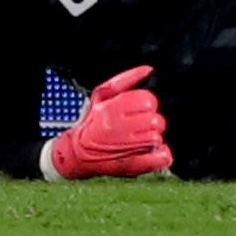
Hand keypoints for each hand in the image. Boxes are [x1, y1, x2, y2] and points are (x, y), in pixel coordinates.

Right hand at [44, 66, 171, 180]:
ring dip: (153, 138)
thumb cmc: (91, 122)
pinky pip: (160, 158)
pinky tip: (152, 151)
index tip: (141, 110)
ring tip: (142, 139)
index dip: (148, 105)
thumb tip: (148, 70)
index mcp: (112, 110)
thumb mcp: (101, 95)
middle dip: (152, 122)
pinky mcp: (132, 166)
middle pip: (156, 120)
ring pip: (157, 138)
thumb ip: (125, 79)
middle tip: (142, 126)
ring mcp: (125, 149)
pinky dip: (161, 155)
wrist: (75, 154)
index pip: (148, 101)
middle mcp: (117, 129)